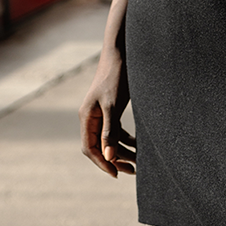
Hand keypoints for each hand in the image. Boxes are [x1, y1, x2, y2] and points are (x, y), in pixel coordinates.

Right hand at [79, 48, 135, 177]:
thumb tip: (108, 157)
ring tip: (139, 161)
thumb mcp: (113, 106)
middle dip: (115, 160)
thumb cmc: (115, 77)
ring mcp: (99, 112)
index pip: (90, 148)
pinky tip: (138, 144)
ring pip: (109, 139)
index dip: (102, 163)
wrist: (121, 52)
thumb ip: (110, 131)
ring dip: (122, 150)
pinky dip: (125, 138)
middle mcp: (90, 117)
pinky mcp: (110, 108)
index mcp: (87, 117)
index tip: (117, 174)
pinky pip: (115, 129)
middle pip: (99, 146)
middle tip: (133, 171)